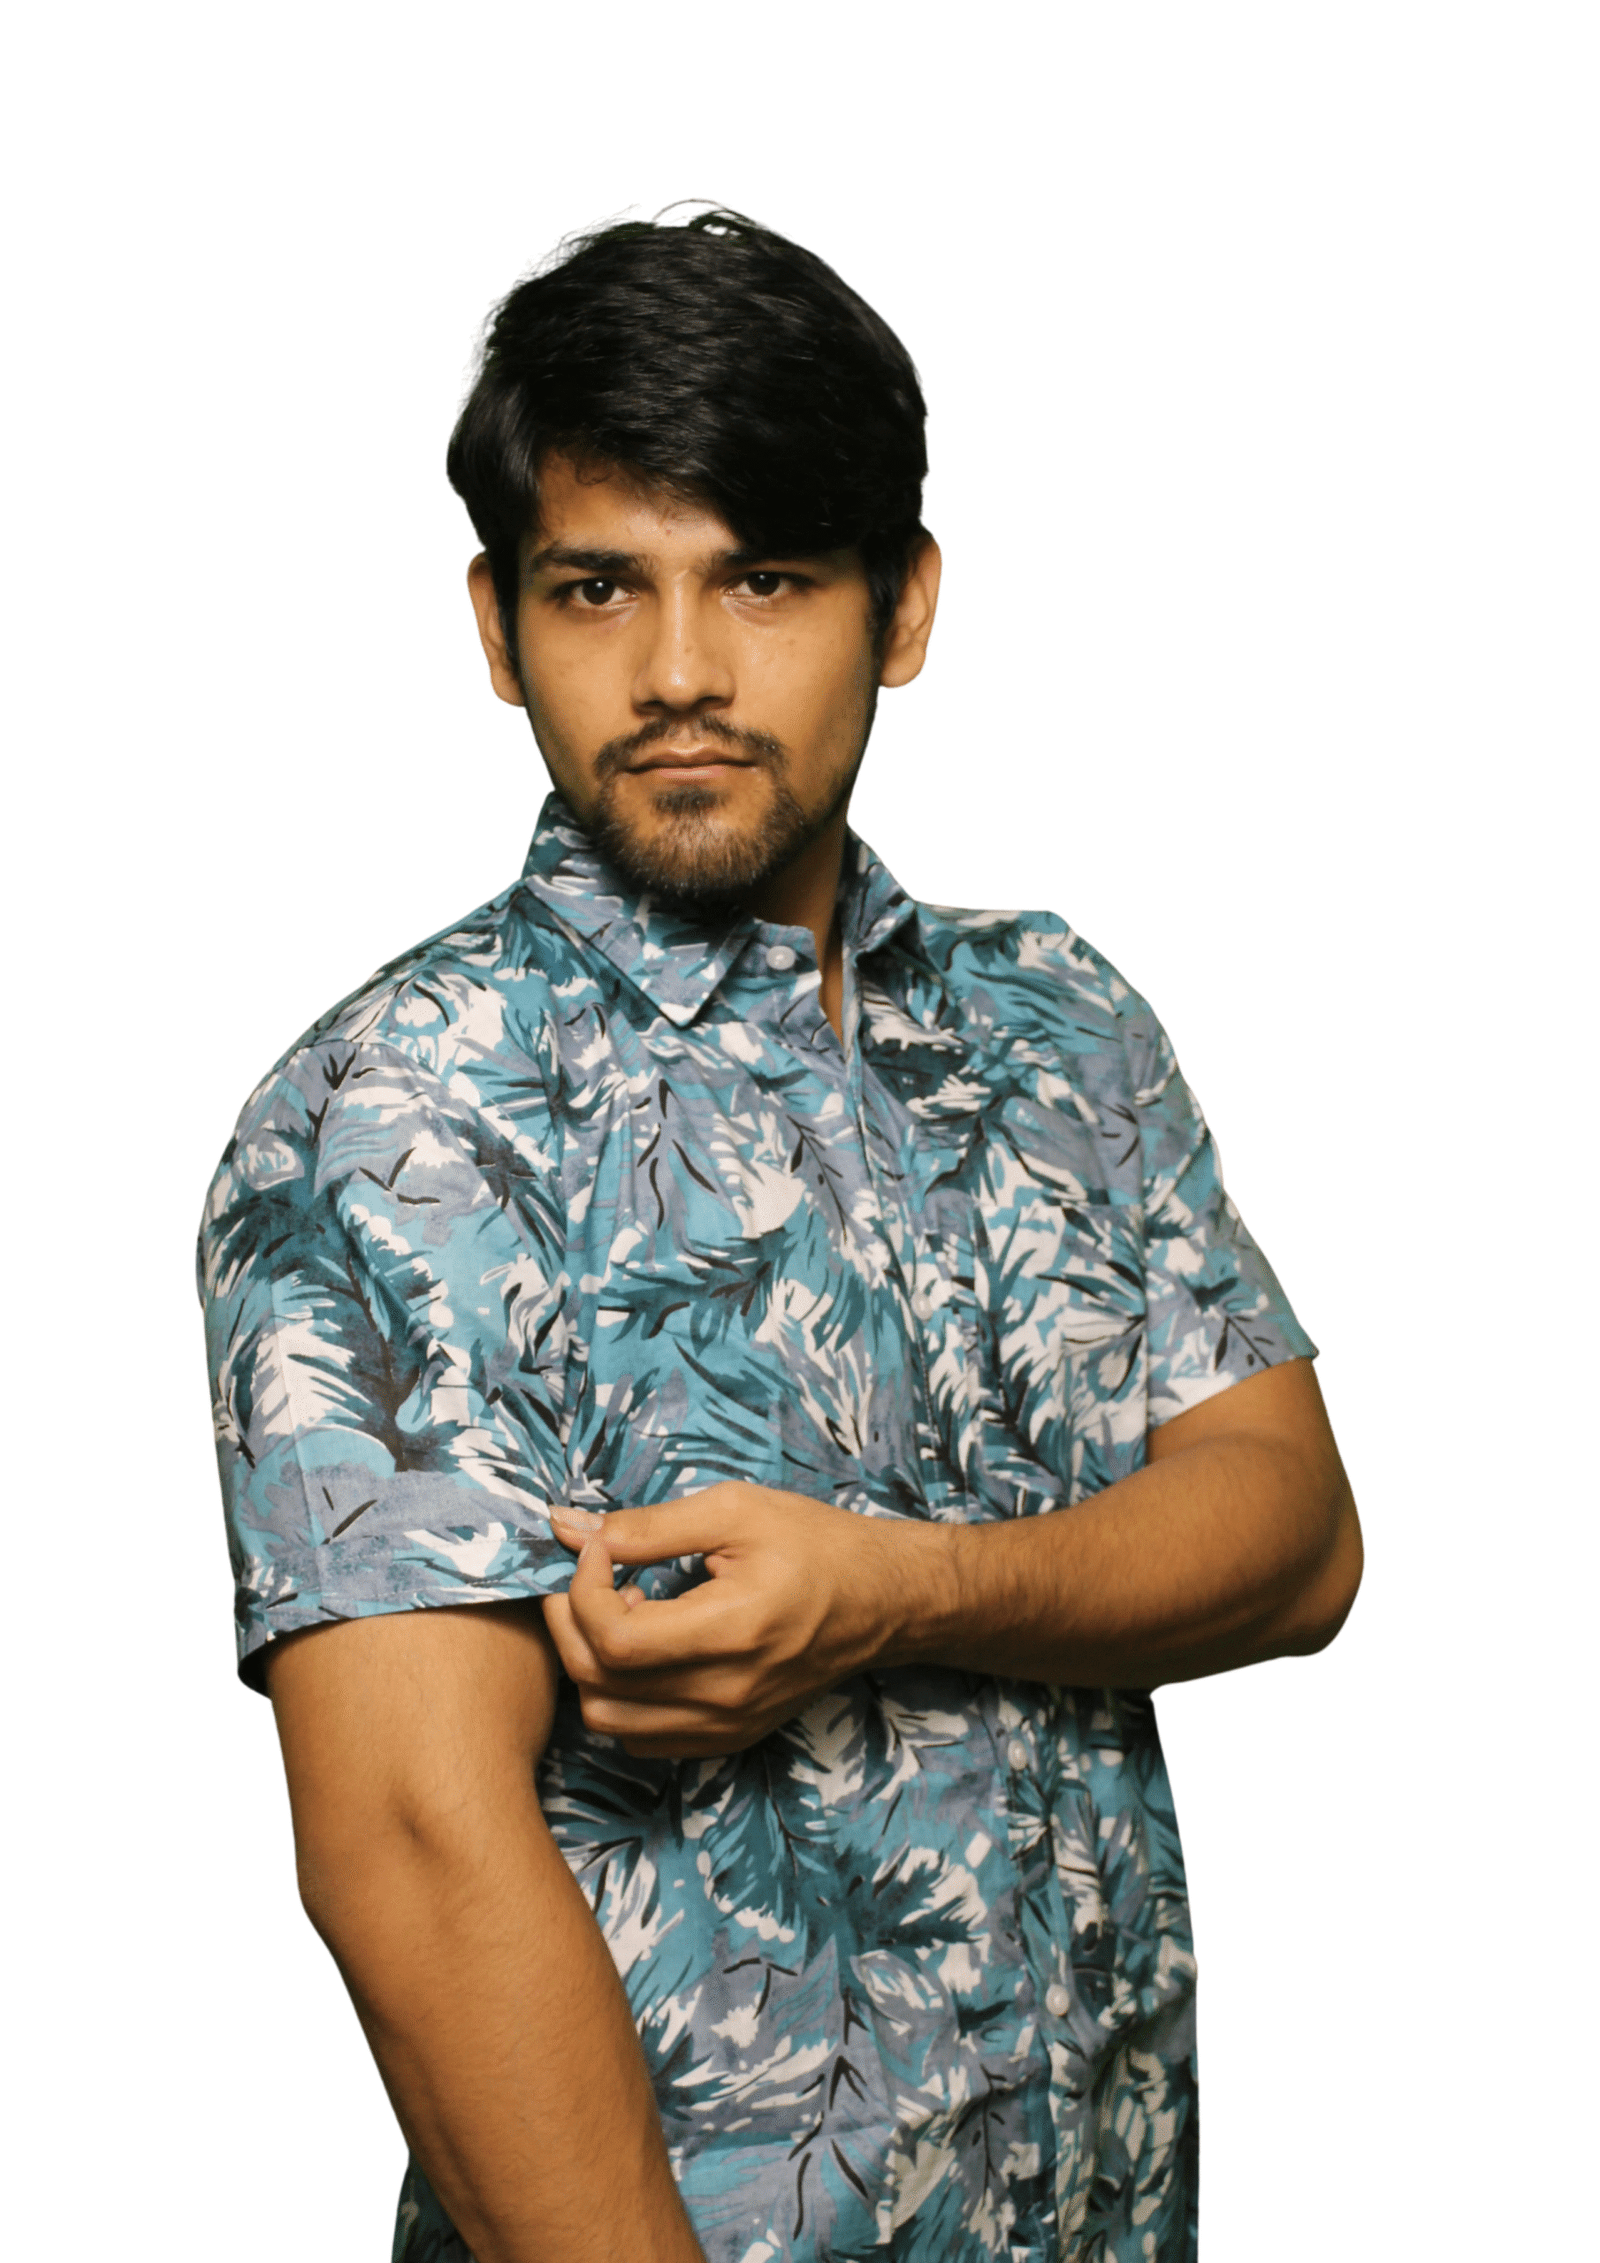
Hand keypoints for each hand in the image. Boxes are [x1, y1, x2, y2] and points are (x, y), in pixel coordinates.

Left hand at [543, 1484, 935, 1757]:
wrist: (881, 1601)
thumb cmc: (815, 1545)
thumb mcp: (734, 1511)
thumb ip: (647, 1525)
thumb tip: (568, 1527)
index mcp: (731, 1632)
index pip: (615, 1639)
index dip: (583, 1589)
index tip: (598, 1549)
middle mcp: (726, 1694)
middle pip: (600, 1684)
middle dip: (571, 1623)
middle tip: (588, 1576)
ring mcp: (726, 1724)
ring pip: (610, 1720)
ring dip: (592, 1664)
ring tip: (622, 1614)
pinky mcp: (728, 1737)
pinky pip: (640, 1737)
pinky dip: (620, 1695)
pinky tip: (645, 1647)